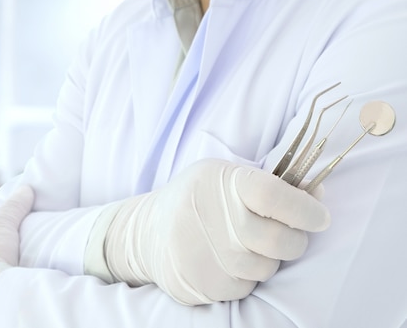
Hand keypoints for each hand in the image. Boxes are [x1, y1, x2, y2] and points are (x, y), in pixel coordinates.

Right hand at [85, 159, 329, 305]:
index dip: (305, 209)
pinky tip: (226, 260)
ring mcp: (205, 256)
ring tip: (245, 244)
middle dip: (295, 240)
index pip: (274, 195)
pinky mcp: (202, 285)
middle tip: (288, 234)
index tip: (319, 216)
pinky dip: (245, 277)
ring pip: (266, 268)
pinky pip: (245, 288)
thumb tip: (318, 195)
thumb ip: (270, 184)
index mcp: (219, 182)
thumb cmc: (197, 199)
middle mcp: (211, 219)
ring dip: (267, 259)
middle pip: (280, 240)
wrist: (146, 233)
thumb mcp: (224, 177)